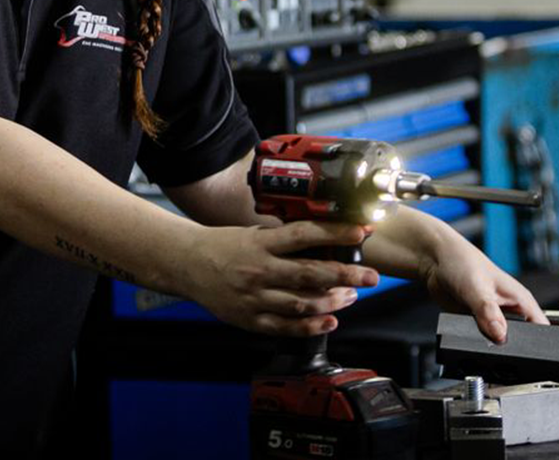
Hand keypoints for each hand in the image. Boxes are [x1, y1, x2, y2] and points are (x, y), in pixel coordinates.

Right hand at [177, 222, 380, 336]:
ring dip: (332, 301)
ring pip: (301, 303)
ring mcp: (254, 297)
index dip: (334, 234)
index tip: (360, 232)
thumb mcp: (254, 233)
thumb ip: (284, 239)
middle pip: (309, 273)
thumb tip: (325, 237)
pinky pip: (285, 326)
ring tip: (351, 295)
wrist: (187, 265)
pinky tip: (329, 321)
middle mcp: (259, 270)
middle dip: (345, 274)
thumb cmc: (224, 246)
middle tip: (370, 275)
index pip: (304, 234)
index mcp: (261, 243)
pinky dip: (310, 326)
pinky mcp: (249, 319)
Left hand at [418, 224, 545, 343]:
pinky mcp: (478, 324)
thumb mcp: (477, 287)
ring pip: (500, 342)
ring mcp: (494, 318)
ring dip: (492, 345)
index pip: (541, 328)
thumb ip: (488, 312)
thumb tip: (500, 334)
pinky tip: (470, 337)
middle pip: (522, 339)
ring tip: (480, 337)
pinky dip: (477, 341)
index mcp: (520, 299)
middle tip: (495, 344)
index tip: (524, 351)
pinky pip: (482, 340)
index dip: (538, 342)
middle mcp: (510, 310)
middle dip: (511, 347)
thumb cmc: (462, 262)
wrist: (436, 261)